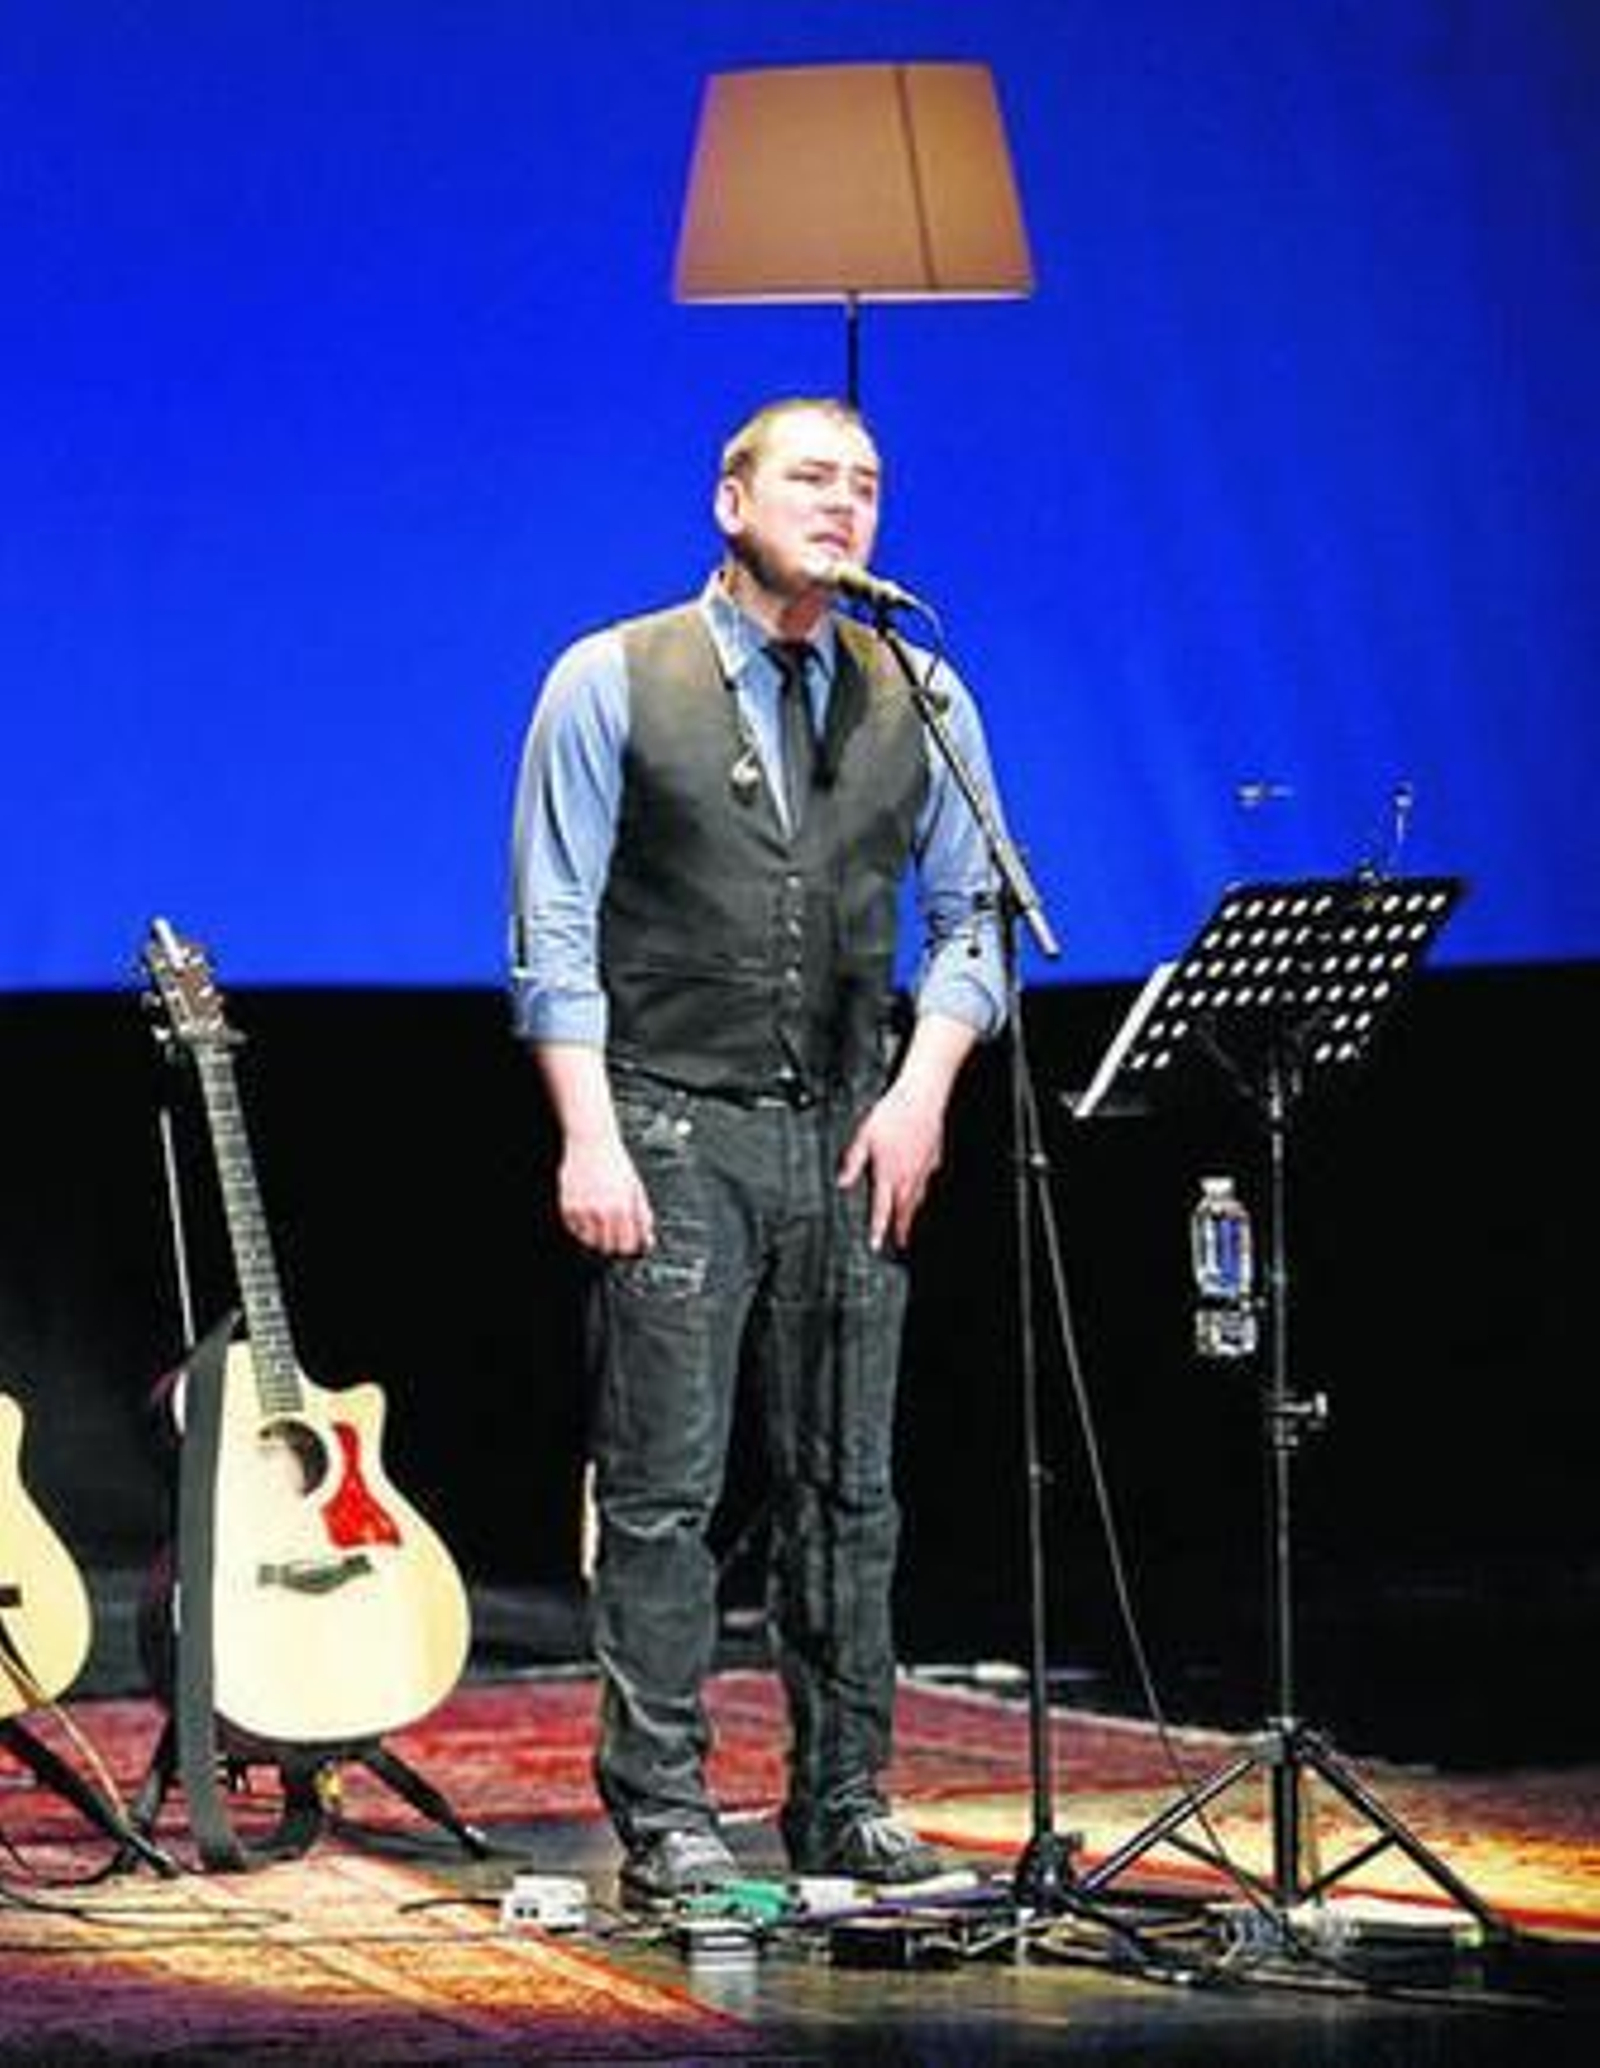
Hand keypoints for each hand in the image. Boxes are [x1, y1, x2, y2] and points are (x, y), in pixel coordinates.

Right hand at [558, 1135, 655, 1255]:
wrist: (591, 1142)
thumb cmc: (616, 1164)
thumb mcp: (636, 1189)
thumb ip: (643, 1217)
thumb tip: (647, 1241)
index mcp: (623, 1208)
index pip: (626, 1247)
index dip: (629, 1248)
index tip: (628, 1243)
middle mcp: (602, 1211)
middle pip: (607, 1248)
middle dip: (613, 1244)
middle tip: (614, 1232)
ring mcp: (582, 1210)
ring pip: (589, 1242)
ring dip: (596, 1238)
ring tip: (600, 1221)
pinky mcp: (567, 1206)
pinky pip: (574, 1230)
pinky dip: (580, 1228)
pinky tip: (587, 1213)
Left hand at [837, 1085, 945, 1251]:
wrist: (923, 1095)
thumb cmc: (894, 1112)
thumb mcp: (864, 1135)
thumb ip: (853, 1161)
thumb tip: (842, 1181)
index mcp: (889, 1172)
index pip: (882, 1208)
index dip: (878, 1228)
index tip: (877, 1244)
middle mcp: (908, 1173)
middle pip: (905, 1209)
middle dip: (902, 1228)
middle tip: (901, 1243)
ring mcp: (924, 1166)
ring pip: (919, 1196)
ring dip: (914, 1212)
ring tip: (910, 1222)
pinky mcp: (934, 1155)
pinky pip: (928, 1178)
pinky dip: (924, 1187)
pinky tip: (922, 1185)